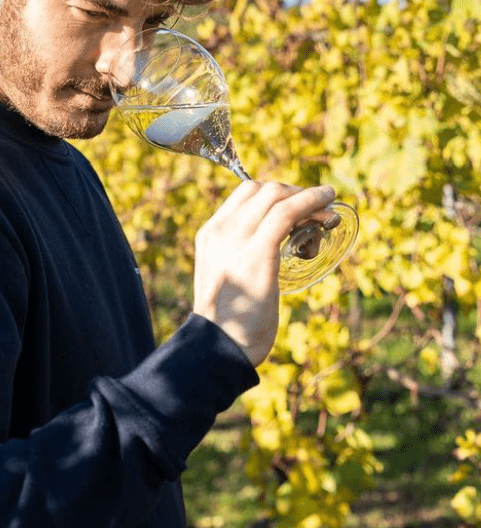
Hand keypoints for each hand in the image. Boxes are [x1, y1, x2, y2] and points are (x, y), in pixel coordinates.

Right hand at [192, 181, 335, 365]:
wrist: (217, 346)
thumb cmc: (228, 322)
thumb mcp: (226, 277)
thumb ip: (239, 258)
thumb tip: (269, 253)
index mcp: (209, 233)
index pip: (244, 193)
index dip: (276, 192)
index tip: (296, 205)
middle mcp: (220, 230)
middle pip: (262, 189)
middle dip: (294, 192)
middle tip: (316, 208)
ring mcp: (236, 239)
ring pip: (277, 196)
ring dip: (308, 197)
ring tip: (326, 210)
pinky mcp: (258, 252)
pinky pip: (288, 213)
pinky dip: (311, 202)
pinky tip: (326, 205)